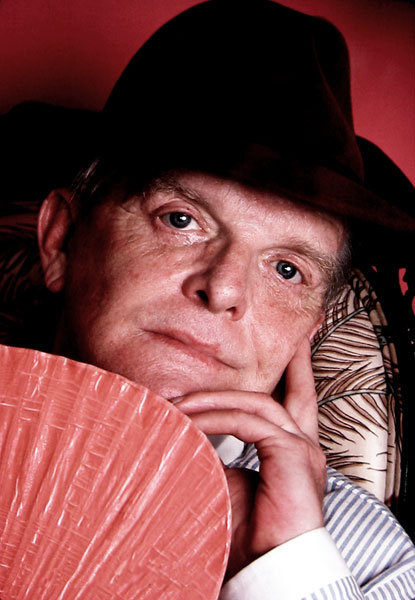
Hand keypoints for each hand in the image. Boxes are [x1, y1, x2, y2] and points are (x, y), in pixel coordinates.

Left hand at [174, 337, 325, 577]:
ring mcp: (302, 448)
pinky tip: (191, 422)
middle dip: (293, 361)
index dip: (289, 378)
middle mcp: (304, 447)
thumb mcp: (228, 482)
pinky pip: (248, 422)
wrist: (265, 569)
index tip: (281, 355)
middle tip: (289, 336)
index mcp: (294, 453)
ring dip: (214, 399)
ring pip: (257, 403)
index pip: (293, 406)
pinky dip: (216, 418)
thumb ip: (220, 452)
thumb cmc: (247, 534)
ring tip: (180, 404)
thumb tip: (192, 432)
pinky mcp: (293, 454)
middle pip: (298, 390)